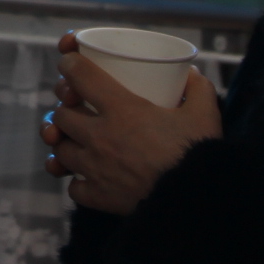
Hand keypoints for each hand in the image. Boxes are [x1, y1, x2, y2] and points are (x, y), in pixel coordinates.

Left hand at [40, 32, 221, 216]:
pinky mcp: (97, 196)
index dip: (69, 64)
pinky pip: (73, 187)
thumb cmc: (197, 153)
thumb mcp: (204, 114)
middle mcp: (99, 136)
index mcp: (122, 109)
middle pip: (60, 114)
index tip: (70, 63)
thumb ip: (198, 89)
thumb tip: (191, 75)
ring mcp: (94, 168)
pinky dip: (77, 181)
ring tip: (78, 140)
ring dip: (65, 141)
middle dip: (65, 106)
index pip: (79, 76)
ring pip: (59, 149)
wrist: (196, 200)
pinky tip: (88, 177)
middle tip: (76, 105)